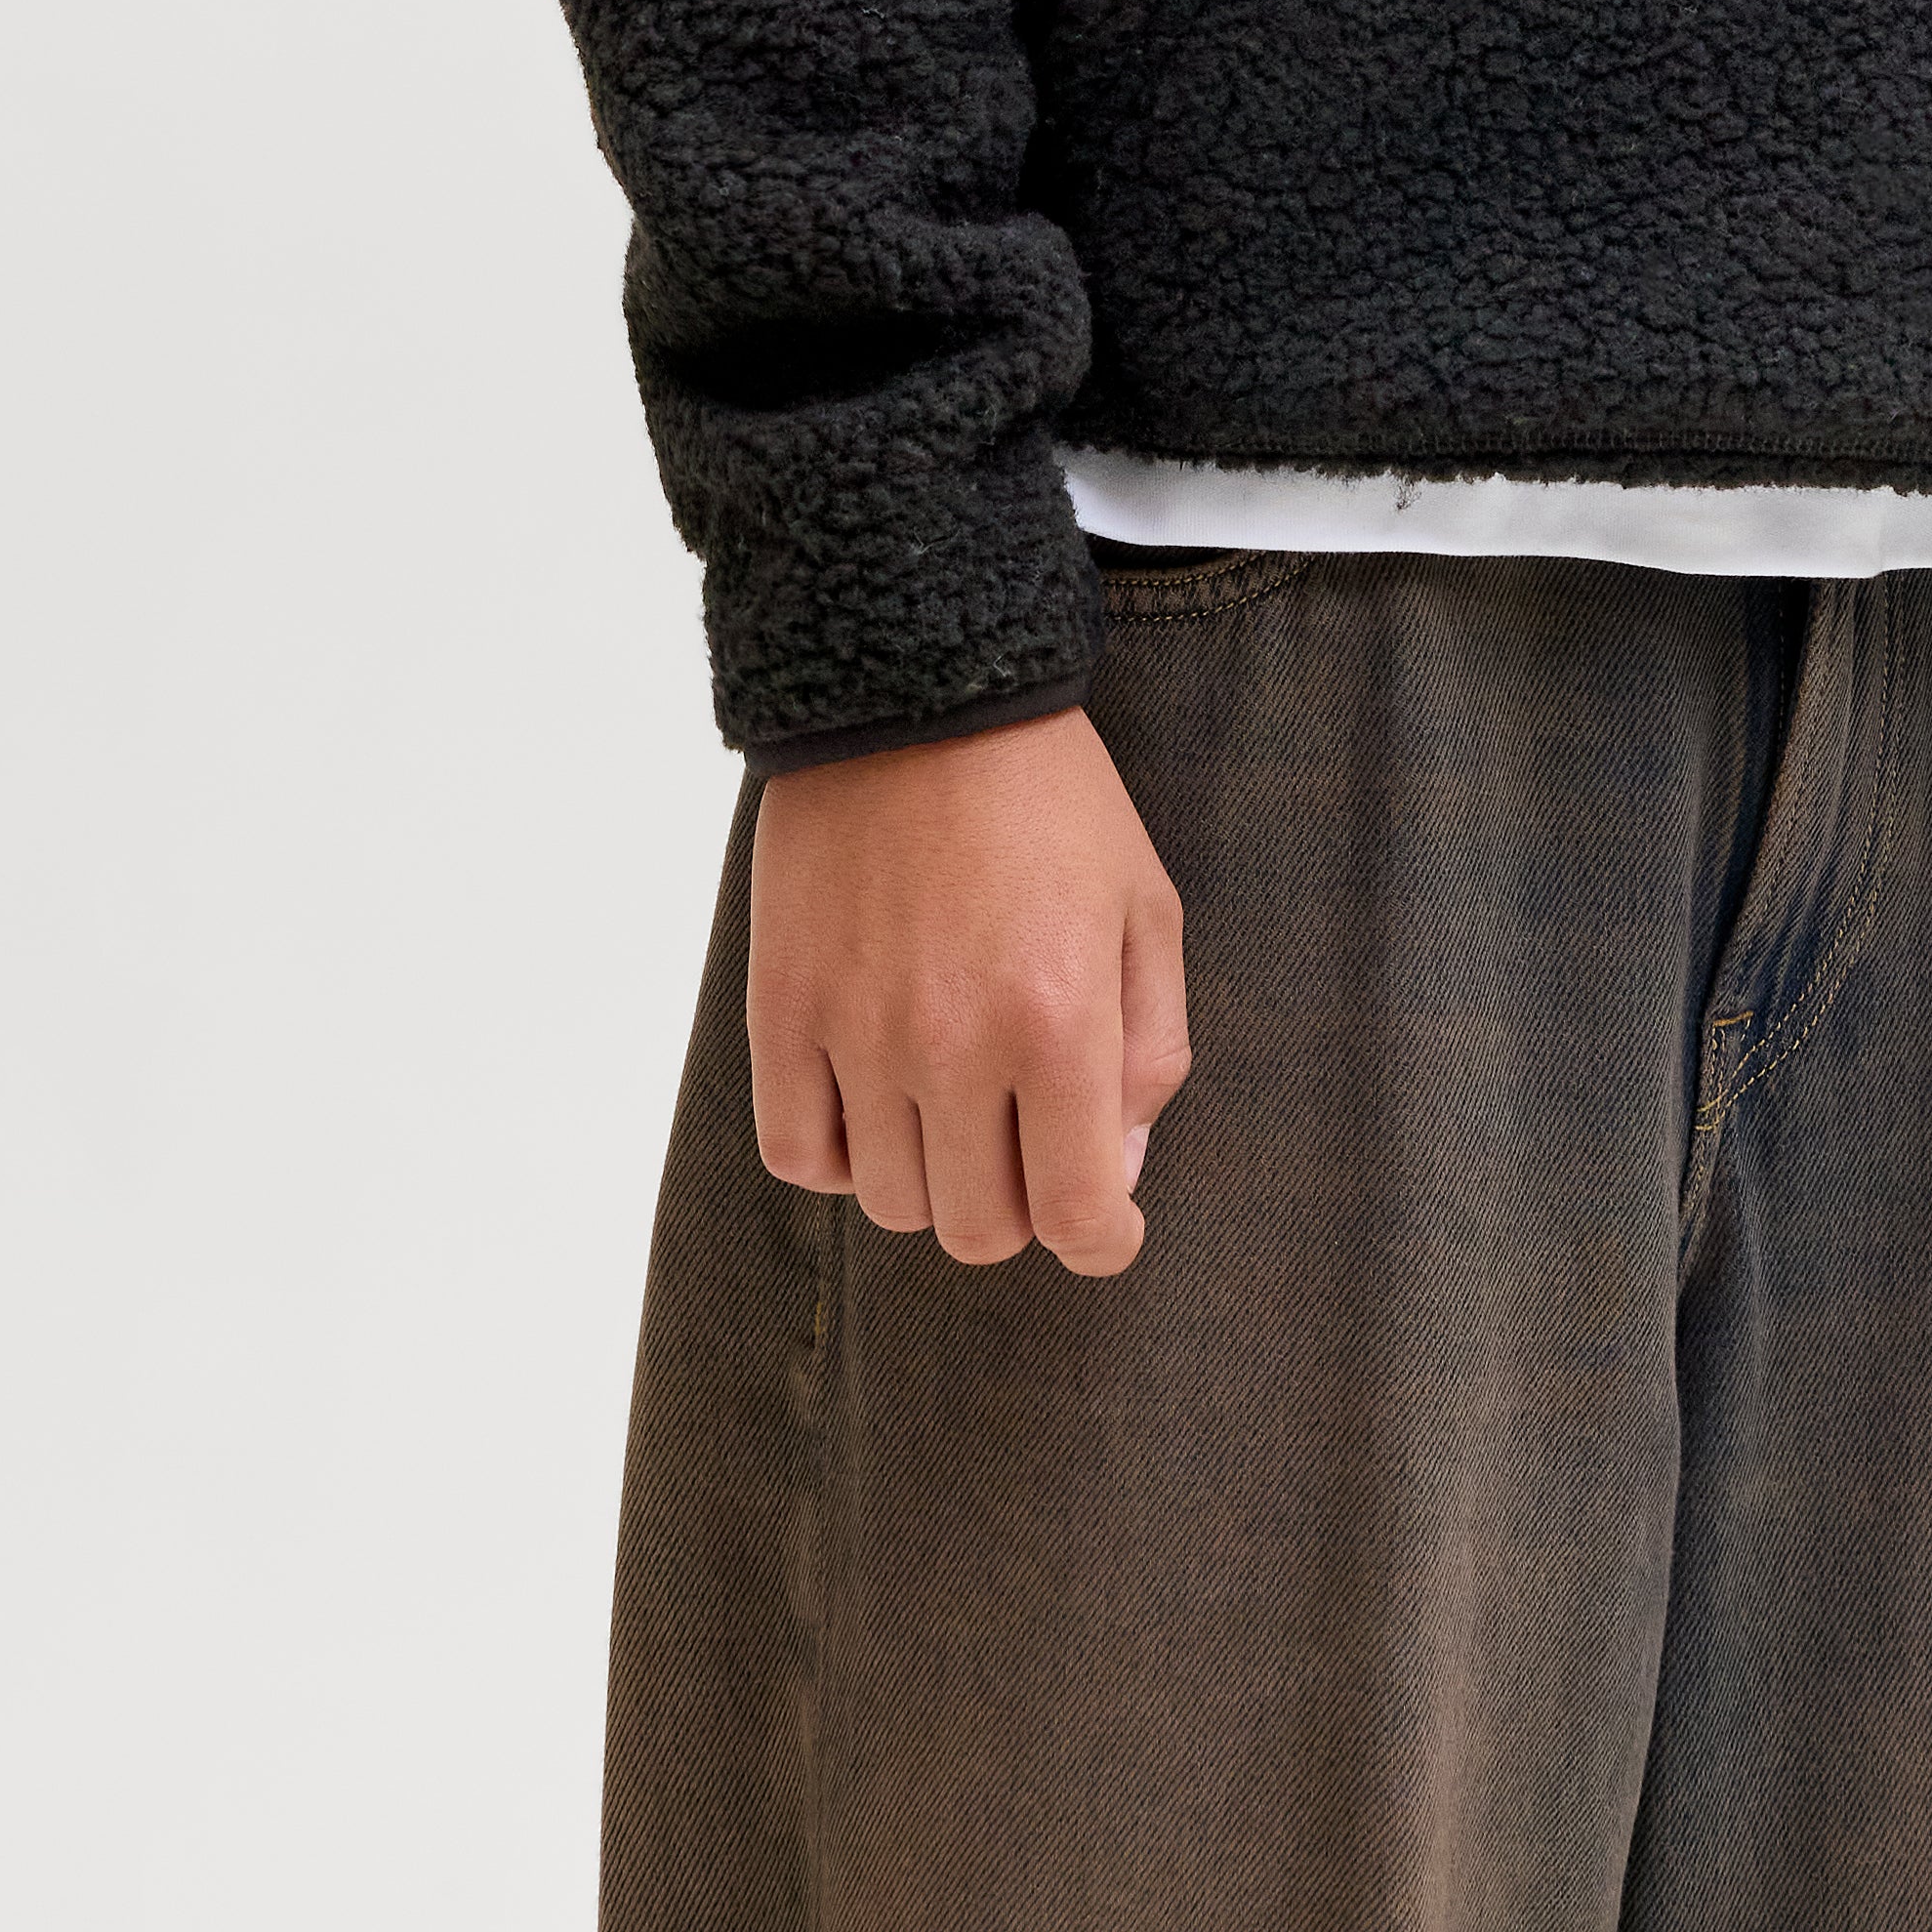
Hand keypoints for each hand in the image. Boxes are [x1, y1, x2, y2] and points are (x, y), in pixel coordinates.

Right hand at [747, 705, 1190, 1275]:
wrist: (914, 692)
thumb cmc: (1049, 799)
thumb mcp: (1145, 905)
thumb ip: (1151, 1047)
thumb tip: (1119, 1164)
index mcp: (1057, 1020)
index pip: (1077, 1212)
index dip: (1104, 1240)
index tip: (1108, 1225)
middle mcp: (952, 1044)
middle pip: (979, 1227)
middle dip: (1021, 1207)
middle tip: (1030, 1146)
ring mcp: (856, 1032)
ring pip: (890, 1202)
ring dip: (934, 1179)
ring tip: (954, 1106)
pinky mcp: (781, 1010)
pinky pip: (798, 1152)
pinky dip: (839, 1156)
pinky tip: (874, 1104)